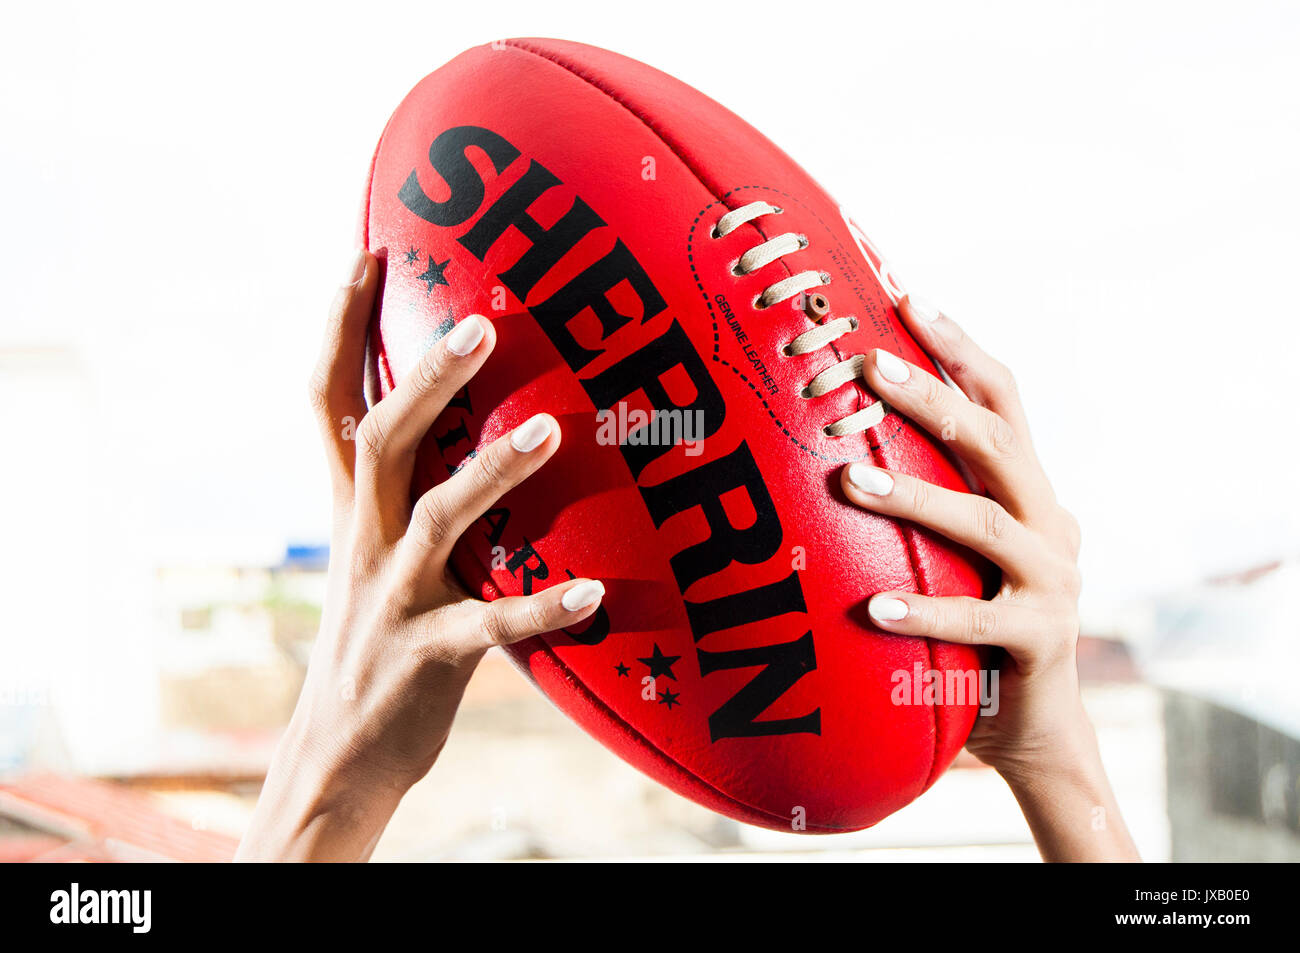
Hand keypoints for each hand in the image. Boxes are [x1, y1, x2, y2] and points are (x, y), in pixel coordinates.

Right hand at [236, 250, 604, 861]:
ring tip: (548, 430)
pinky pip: (487, 625)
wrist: (338, 752)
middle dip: (424, 376)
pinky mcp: (428, 655)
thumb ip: (413, 488)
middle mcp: (365, 538)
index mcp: (352, 507)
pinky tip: (595, 595)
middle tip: (479, 322)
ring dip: (490, 469)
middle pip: (380, 436)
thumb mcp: (379, 553)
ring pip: (435, 516)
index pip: (329, 400)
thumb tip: (474, 425)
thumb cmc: (378, 638)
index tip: (367, 252)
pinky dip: (541, 608)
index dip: (341, 326)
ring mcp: (394, 596)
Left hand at [839, 294, 1138, 860]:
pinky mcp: (1041, 640)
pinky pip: (977, 619)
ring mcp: (1053, 579)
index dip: (957, 344)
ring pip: (985, 520)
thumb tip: (823, 441)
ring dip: (916, 495)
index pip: (1001, 397)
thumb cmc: (970, 623)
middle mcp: (1049, 520)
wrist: (1031, 725)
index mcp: (1027, 487)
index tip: (904, 295)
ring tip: (851, 479)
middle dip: (931, 396)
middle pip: (994, 438)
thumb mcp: (951, 550)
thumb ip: (920, 495)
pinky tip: (872, 608)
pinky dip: (925, 609)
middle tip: (867, 364)